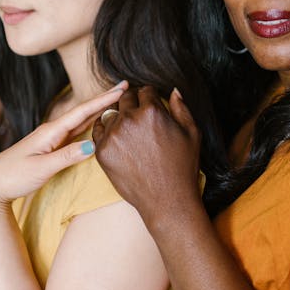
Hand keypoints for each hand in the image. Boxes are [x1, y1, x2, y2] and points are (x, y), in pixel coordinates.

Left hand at [0, 82, 127, 210]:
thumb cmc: (12, 176)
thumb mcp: (41, 168)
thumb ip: (67, 157)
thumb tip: (93, 144)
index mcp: (50, 131)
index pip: (82, 111)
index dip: (103, 99)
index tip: (122, 87)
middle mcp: (52, 131)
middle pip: (83, 111)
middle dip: (105, 99)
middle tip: (126, 87)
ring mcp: (51, 139)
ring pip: (80, 120)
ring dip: (99, 110)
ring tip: (117, 101)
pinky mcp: (50, 148)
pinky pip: (75, 132)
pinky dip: (89, 124)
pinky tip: (96, 123)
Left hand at [92, 86, 201, 227]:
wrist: (166, 199)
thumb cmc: (182, 166)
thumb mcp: (191, 132)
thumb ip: (181, 107)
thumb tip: (173, 90)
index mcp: (151, 111)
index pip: (145, 90)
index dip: (149, 96)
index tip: (150, 103)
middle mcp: (129, 119)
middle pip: (125, 98)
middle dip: (132, 103)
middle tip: (139, 114)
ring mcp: (113, 135)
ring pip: (110, 113)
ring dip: (118, 115)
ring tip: (128, 127)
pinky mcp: (102, 151)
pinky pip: (98, 130)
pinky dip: (105, 129)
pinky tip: (116, 136)